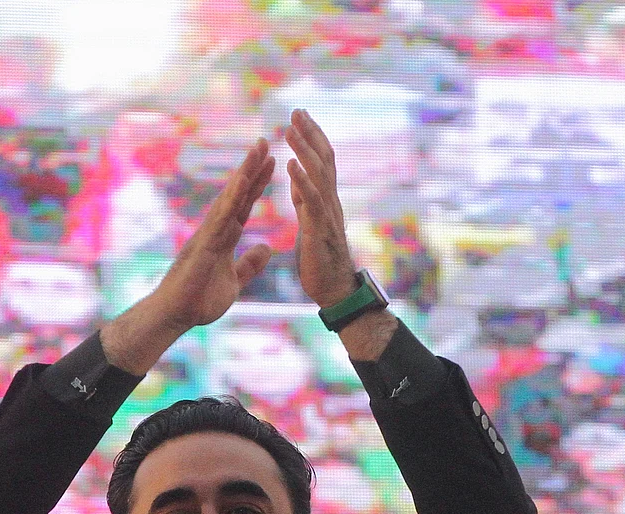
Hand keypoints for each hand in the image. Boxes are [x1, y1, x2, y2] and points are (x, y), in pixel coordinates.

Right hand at [148, 138, 274, 330]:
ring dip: (244, 174)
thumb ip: (249, 265)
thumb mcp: (234, 282)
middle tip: (264, 141)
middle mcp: (215, 230)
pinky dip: (233, 198)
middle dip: (251, 169)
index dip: (257, 184)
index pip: (244, 205)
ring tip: (257, 151)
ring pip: (229, 199)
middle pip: (236, 194)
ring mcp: (208, 235)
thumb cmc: (198, 301)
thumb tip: (266, 248)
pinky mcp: (203, 244)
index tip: (271, 162)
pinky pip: (221, 217)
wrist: (175, 316)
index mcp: (224, 238)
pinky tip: (244, 180)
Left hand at [284, 109, 358, 307]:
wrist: (334, 291)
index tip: (299, 117)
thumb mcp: (310, 225)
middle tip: (295, 110)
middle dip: (310, 134)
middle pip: (323, 160)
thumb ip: (306, 202)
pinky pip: (312, 202)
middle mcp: (330, 202)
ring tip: (290, 129)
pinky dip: (302, 181)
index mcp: (325, 201)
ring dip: (304, 149)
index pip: (321, 162)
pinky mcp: (319, 231)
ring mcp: (327, 215)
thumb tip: (298, 181)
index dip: (311, 138)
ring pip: (318, 175)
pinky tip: (291, 165)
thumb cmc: (321, 262)